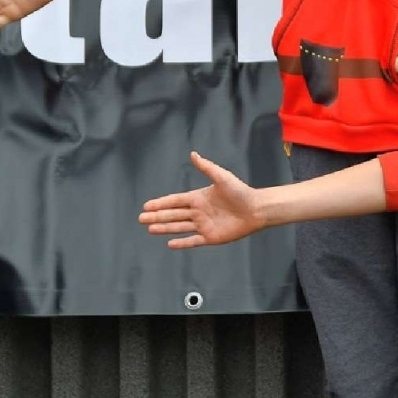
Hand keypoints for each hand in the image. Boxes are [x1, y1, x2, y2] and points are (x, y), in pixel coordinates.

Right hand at [139, 152, 264, 248]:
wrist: (257, 209)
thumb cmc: (241, 191)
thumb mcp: (222, 177)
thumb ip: (207, 167)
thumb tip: (193, 154)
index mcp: (199, 197)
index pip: (175, 201)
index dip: (160, 203)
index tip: (146, 205)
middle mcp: (198, 212)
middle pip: (173, 215)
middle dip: (157, 216)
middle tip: (141, 218)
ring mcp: (204, 225)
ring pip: (179, 227)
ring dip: (164, 228)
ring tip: (150, 229)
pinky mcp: (211, 237)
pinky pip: (193, 241)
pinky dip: (182, 243)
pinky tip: (170, 243)